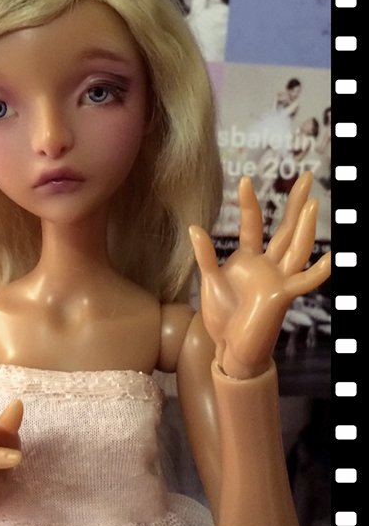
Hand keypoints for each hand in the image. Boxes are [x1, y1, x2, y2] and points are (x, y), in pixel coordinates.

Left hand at [189, 173, 330, 378]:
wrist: (229, 348)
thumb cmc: (222, 316)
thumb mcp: (209, 280)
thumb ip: (205, 255)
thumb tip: (194, 227)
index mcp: (249, 258)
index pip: (253, 225)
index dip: (249, 203)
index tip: (245, 180)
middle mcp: (268, 265)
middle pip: (285, 229)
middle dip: (295, 204)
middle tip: (305, 177)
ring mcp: (278, 279)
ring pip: (296, 248)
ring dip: (304, 227)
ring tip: (312, 204)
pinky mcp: (282, 296)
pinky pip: (305, 282)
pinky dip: (319, 271)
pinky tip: (331, 257)